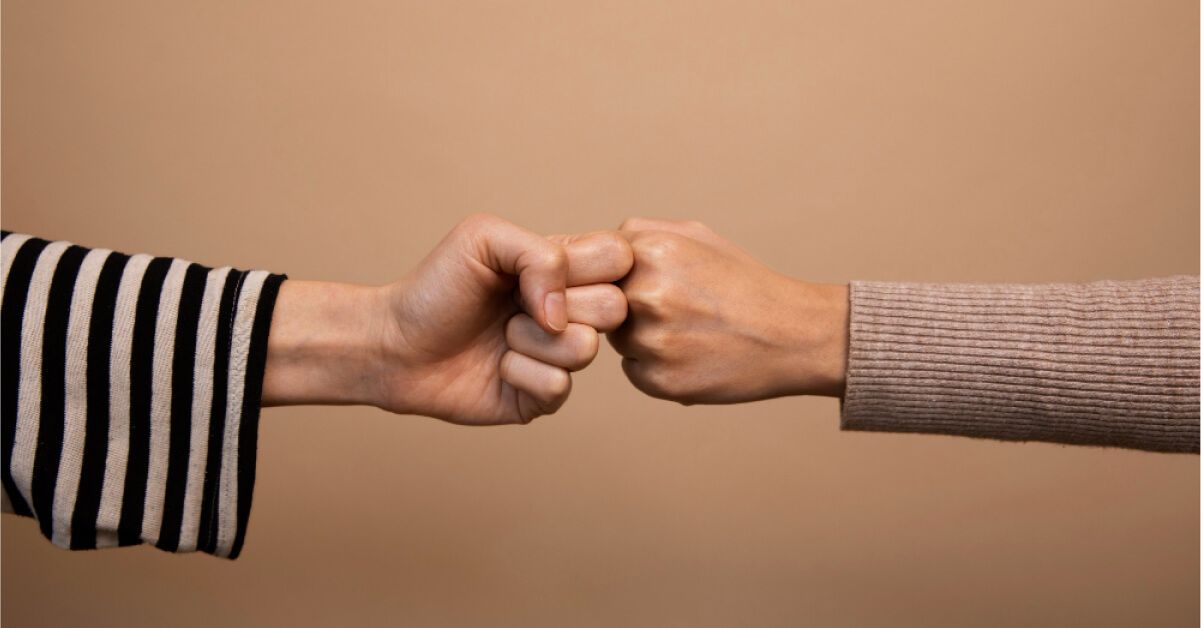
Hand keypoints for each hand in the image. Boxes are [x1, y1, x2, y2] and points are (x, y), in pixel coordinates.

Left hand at [262, 214, 632, 424]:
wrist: (394, 344)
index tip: (542, 269)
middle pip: (614, 307)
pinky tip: (496, 367)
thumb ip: (539, 254)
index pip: (619, 258)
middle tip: (517, 304)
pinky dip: (518, 373)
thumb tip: (563, 312)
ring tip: (500, 335)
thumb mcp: (483, 239)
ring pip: (585, 349)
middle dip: (559, 303)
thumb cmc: (436, 287)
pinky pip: (558, 386)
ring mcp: (559, 356)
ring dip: (530, 340)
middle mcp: (570, 311)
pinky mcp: (544, 397)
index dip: (588, 265)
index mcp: (565, 267)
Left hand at [610, 218, 848, 404]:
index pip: (597, 267)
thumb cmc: (742, 282)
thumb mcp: (695, 235)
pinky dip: (656, 367)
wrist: (792, 334)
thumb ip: (638, 233)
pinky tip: (693, 356)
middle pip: (603, 305)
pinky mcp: (659, 381)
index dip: (620, 278)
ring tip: (690, 332)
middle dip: (629, 308)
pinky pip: (634, 371)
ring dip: (642, 339)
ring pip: (618, 340)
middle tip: (679, 310)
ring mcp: (651, 341)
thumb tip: (593, 249)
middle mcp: (646, 295)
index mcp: (651, 250)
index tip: (650, 284)